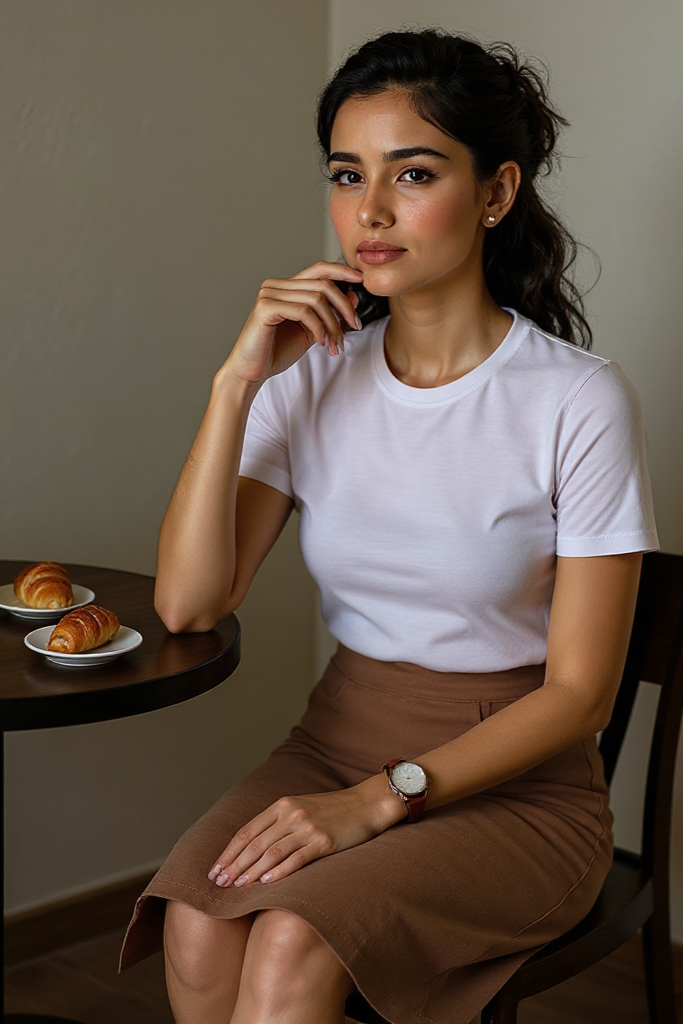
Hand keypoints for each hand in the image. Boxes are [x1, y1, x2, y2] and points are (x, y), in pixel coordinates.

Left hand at [207, 777, 404, 887]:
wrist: (367, 804)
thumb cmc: (333, 810)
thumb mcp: (302, 808)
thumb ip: (279, 823)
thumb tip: (252, 849)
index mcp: (283, 805)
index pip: (247, 831)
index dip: (229, 852)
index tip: (214, 870)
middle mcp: (292, 814)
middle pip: (255, 843)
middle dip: (234, 865)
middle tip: (218, 884)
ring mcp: (308, 827)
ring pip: (271, 852)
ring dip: (251, 872)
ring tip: (237, 887)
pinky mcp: (324, 841)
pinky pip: (297, 858)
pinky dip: (279, 872)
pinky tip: (266, 883)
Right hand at [222, 261, 364, 387]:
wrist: (252, 371)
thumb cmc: (277, 351)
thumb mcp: (312, 331)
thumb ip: (329, 314)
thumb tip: (353, 296)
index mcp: (286, 288)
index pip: (318, 269)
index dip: (341, 271)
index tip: (361, 280)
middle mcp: (276, 285)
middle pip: (322, 284)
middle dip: (344, 307)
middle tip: (355, 327)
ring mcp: (269, 294)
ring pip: (316, 299)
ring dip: (332, 324)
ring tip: (334, 345)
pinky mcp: (265, 307)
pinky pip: (303, 311)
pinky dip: (318, 328)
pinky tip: (321, 342)